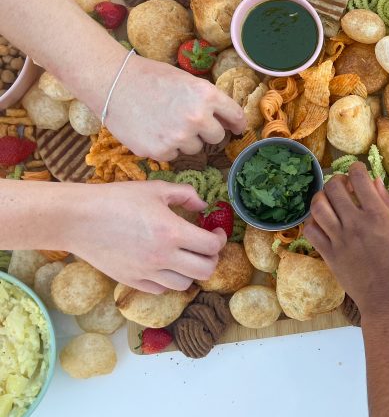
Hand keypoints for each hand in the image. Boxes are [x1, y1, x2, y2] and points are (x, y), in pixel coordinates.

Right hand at [66, 181, 226, 293]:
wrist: (78, 218)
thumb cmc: (116, 199)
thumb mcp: (155, 189)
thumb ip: (185, 195)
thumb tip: (204, 206)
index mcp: (172, 232)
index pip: (212, 247)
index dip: (220, 239)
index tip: (215, 232)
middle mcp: (162, 257)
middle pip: (206, 271)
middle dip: (211, 258)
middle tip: (205, 247)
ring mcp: (146, 272)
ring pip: (185, 284)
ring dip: (190, 271)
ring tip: (185, 256)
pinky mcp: (131, 281)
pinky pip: (161, 290)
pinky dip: (168, 280)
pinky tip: (164, 265)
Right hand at [104, 54, 245, 160]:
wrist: (113, 83)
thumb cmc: (151, 77)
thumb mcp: (187, 81)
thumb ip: (208, 100)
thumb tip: (229, 120)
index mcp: (207, 95)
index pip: (235, 116)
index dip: (237, 123)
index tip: (236, 128)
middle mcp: (197, 118)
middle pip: (217, 137)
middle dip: (207, 132)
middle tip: (190, 122)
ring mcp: (178, 137)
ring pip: (195, 148)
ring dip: (186, 140)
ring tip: (165, 122)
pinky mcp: (159, 151)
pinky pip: (173, 155)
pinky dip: (165, 147)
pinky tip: (152, 130)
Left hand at [304, 163, 388, 316]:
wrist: (385, 294)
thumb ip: (386, 202)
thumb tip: (375, 180)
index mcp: (376, 215)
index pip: (359, 178)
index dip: (356, 169)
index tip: (358, 172)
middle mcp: (355, 223)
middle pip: (334, 187)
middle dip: (337, 180)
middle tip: (342, 186)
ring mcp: (339, 238)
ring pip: (318, 206)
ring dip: (321, 196)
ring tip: (328, 199)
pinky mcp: (328, 253)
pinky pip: (311, 230)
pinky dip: (313, 221)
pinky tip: (322, 221)